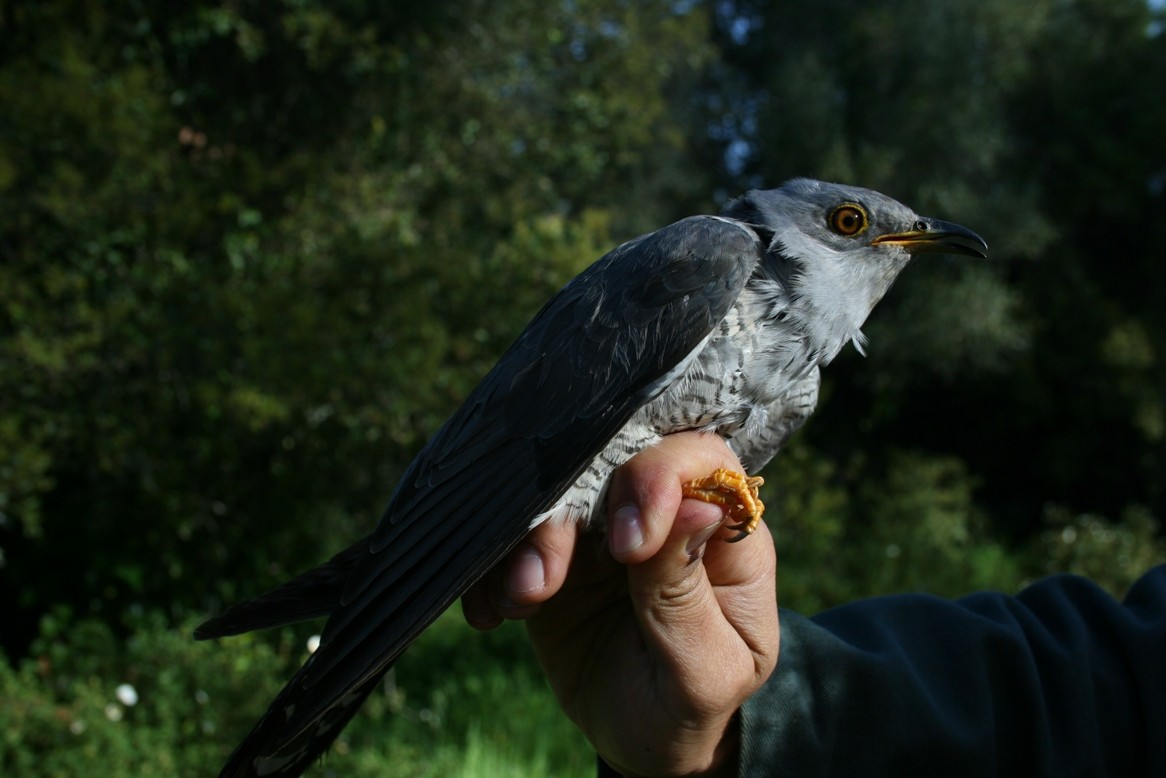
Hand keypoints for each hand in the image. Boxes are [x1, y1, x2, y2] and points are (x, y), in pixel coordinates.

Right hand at [462, 432, 779, 776]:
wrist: (639, 737)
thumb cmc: (690, 702)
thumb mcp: (703, 668)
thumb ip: (689, 593)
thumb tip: (697, 509)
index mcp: (722, 532)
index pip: (698, 461)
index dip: (658, 480)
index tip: (630, 545)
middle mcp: (662, 513)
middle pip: (615, 460)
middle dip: (573, 509)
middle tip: (549, 576)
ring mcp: (603, 528)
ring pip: (557, 490)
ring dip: (528, 539)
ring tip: (524, 598)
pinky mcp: (553, 552)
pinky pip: (512, 534)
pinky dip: (492, 566)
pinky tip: (493, 612)